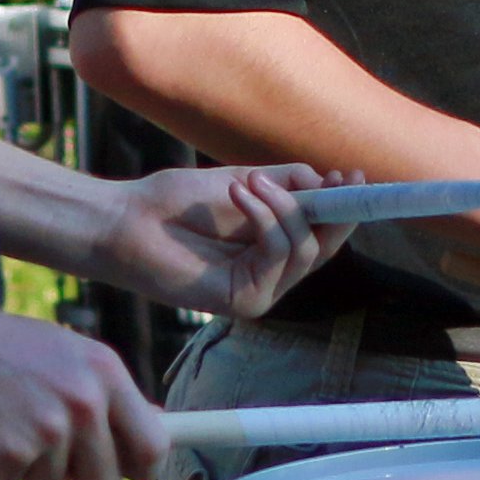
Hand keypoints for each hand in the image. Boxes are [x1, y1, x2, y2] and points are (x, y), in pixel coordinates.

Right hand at [0, 295, 167, 479]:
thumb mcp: (66, 353)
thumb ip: (107, 393)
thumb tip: (154, 427)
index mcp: (107, 372)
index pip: (155, 445)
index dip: (141, 467)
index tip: (128, 470)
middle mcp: (86, 401)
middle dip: (80, 475)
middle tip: (48, 447)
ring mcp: (49, 428)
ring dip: (31, 468)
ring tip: (8, 424)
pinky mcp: (10, 452)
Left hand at [96, 165, 348, 319]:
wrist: (126, 220)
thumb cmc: (174, 203)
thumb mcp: (243, 182)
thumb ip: (288, 184)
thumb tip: (332, 183)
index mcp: (271, 248)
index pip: (322, 234)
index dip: (343, 207)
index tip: (354, 176)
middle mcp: (270, 275)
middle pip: (325, 247)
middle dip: (332, 209)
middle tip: (330, 178)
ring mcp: (260, 292)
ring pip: (306, 251)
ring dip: (285, 207)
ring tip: (250, 182)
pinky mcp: (245, 302)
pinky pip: (278, 256)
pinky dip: (266, 219)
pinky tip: (240, 194)